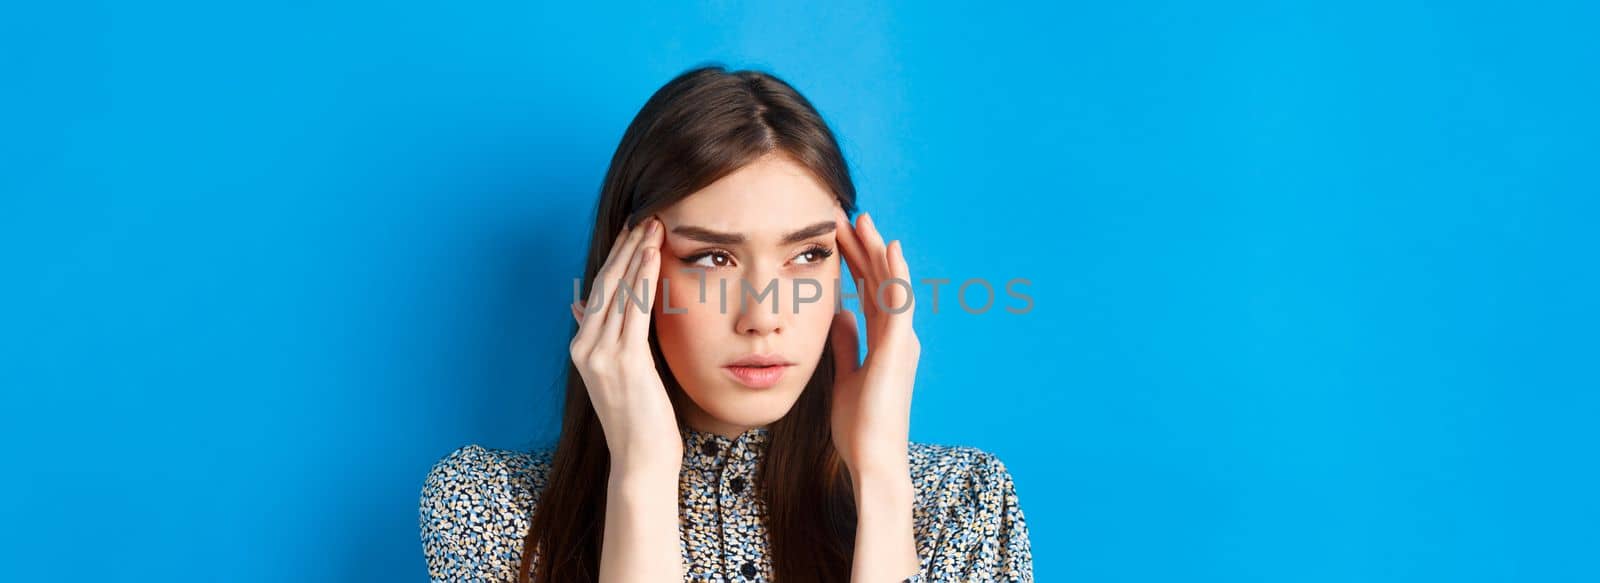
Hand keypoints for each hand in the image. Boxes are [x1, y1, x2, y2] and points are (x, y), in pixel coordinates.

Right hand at [570, 217, 680, 471]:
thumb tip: (580, 304)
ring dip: (637, 255)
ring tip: (653, 226)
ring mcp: (601, 355)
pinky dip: (644, 279)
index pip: (598, 292)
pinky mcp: (623, 361)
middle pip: (605, 285)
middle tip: (644, 216)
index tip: (631, 231)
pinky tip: (653, 257)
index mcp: (582, 348)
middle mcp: (585, 347)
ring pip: (619, 292)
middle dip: (625, 247)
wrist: (641, 459)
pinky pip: (634, 310)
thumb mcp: (616, 373)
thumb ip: (599, 337)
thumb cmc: (638, 418)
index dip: (615, 258)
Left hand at [829, 209, 920, 478]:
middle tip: (844, 216)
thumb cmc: (859, 426)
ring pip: (890, 284)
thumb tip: (841, 316)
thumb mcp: (844, 376)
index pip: (867, 292)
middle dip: (862, 248)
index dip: (853, 263)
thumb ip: (846, 345)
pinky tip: (888, 247)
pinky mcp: (900, 347)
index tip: (835, 238)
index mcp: (883, 342)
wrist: (872, 458)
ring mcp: (902, 340)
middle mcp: (897, 336)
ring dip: (875, 250)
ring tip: (860, 219)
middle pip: (879, 281)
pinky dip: (895, 274)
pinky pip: (899, 302)